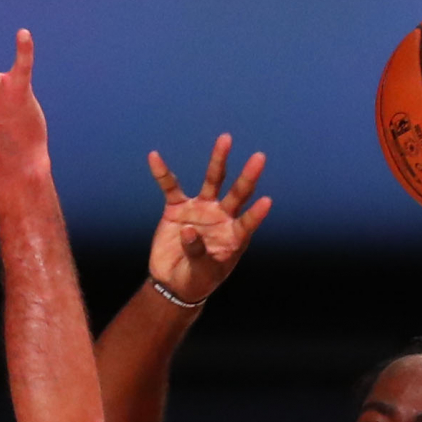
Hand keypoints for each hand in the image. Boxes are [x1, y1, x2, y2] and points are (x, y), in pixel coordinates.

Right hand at [145, 135, 270, 302]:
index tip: (267, 201)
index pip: (248, 223)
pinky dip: (162, 173)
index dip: (256, 214)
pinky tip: (155, 157)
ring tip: (226, 139)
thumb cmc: (196, 280)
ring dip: (219, 160)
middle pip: (237, 193)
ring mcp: (201, 210)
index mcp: (234, 237)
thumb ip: (198, 253)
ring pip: (212, 181)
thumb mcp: (200, 273)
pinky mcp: (177, 208)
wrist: (173, 281)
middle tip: (260, 157)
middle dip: (247, 176)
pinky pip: (170, 187)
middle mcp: (222, 218)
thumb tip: (190, 231)